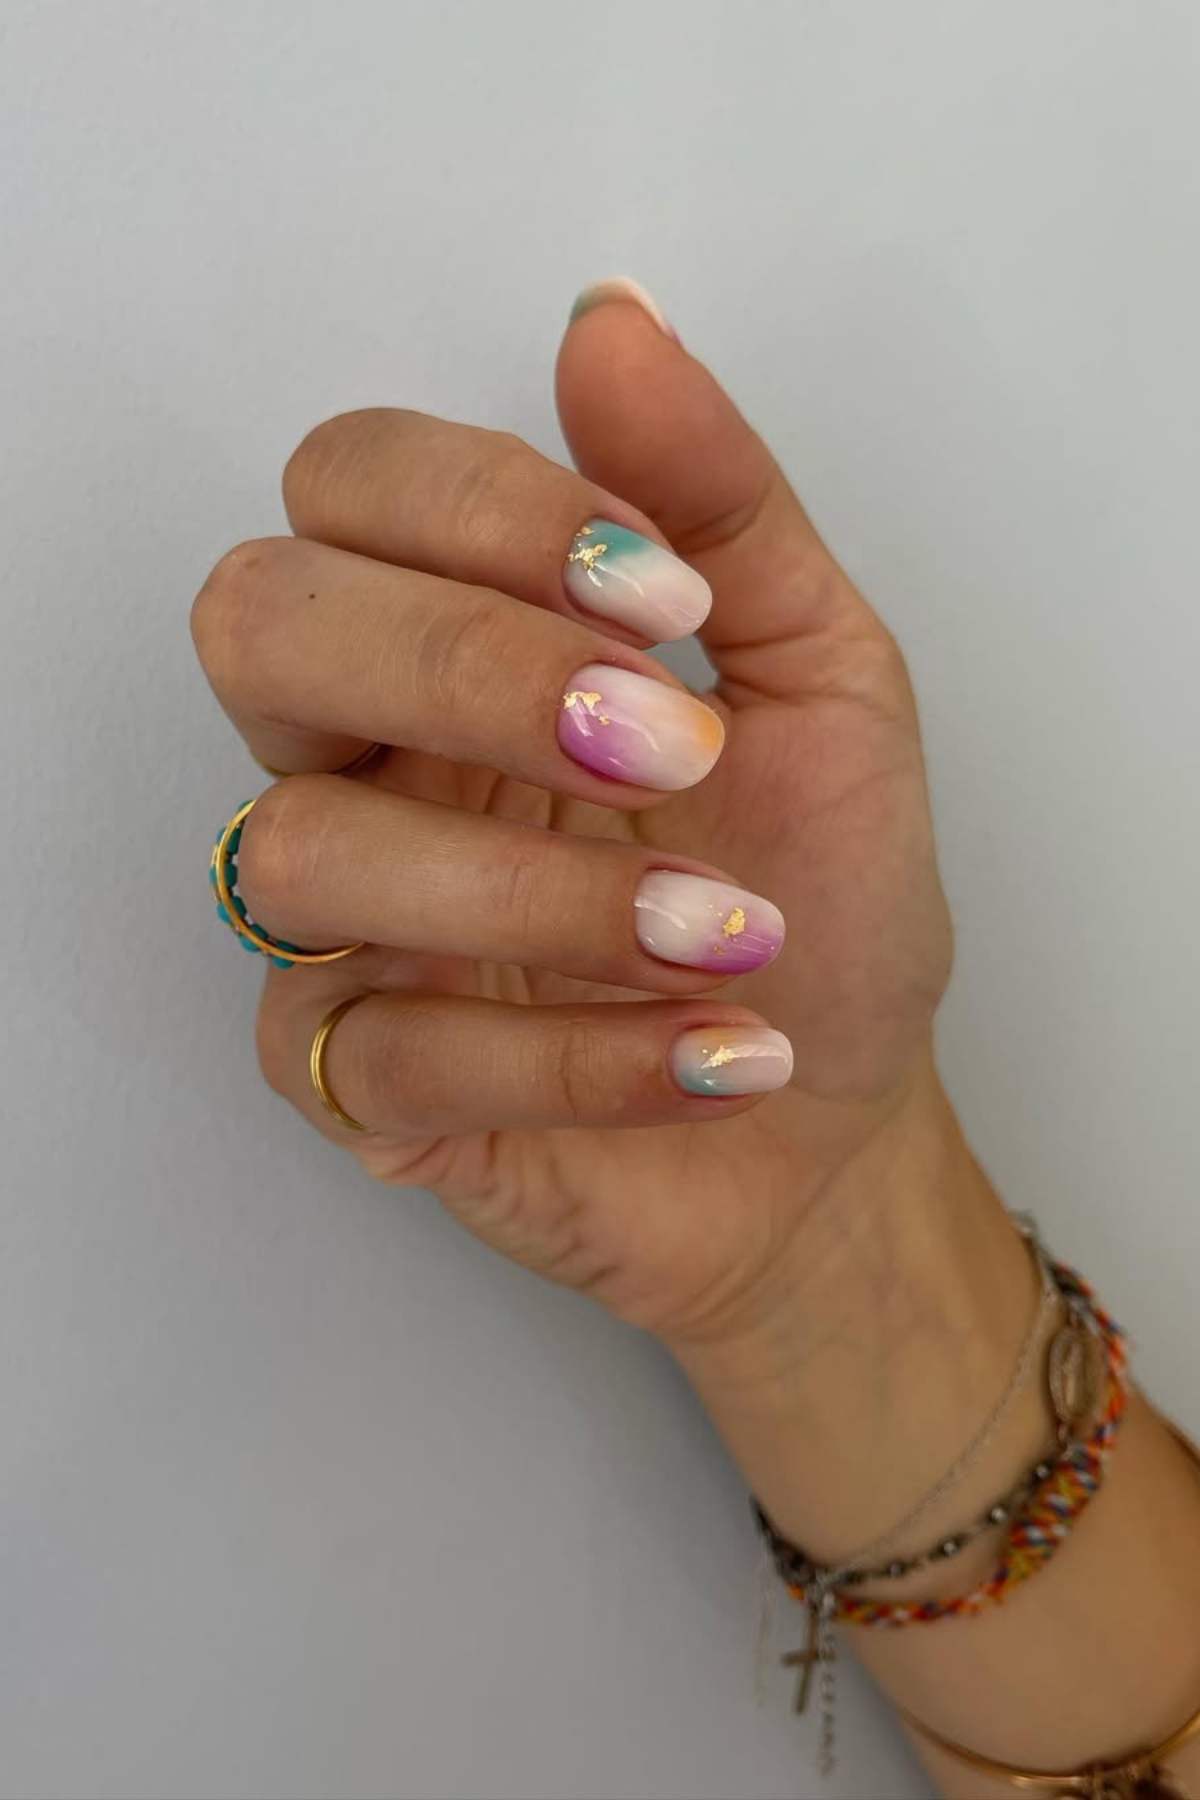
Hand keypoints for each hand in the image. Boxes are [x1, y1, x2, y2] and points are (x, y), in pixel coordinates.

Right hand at [191, 291, 951, 1356]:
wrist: (841, 1113)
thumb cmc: (829, 891)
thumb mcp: (823, 676)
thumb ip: (719, 503)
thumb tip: (610, 322)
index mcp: (461, 636)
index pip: (349, 483)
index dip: (483, 509)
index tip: (667, 599)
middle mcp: (370, 759)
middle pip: (256, 621)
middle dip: (465, 664)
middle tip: (662, 749)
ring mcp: (346, 924)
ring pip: (295, 852)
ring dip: (539, 897)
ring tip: (730, 937)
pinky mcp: (357, 1083)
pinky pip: (379, 1053)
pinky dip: (580, 1060)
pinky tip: (717, 1058)